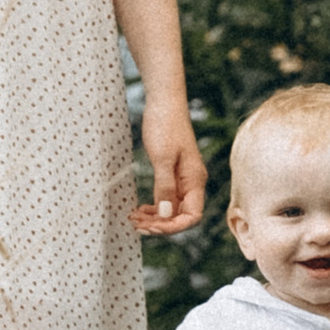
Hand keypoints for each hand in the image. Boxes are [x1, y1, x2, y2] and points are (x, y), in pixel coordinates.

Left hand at [136, 96, 206, 238]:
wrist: (164, 102)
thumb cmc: (165, 126)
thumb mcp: (163, 158)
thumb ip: (165, 187)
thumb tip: (166, 214)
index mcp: (195, 180)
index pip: (192, 217)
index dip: (173, 227)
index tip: (152, 227)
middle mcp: (192, 183)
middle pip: (181, 217)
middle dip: (160, 225)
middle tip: (137, 224)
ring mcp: (183, 180)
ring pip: (171, 209)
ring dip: (154, 218)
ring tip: (134, 219)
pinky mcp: (172, 174)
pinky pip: (166, 199)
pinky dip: (153, 207)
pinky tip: (139, 209)